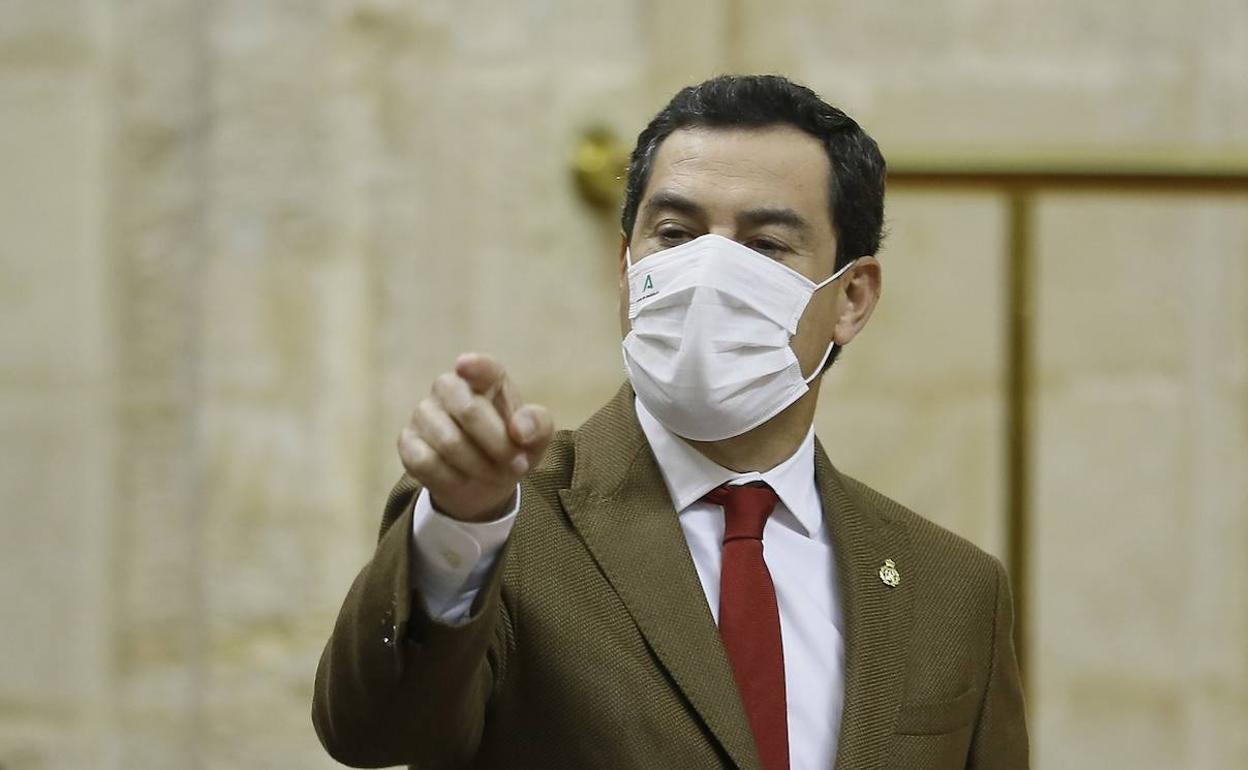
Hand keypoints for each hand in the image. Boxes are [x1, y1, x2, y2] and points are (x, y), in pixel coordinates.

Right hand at [397, 353, 552, 521]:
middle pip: (468, 410)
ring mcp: (424, 413)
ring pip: (449, 442)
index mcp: (484, 378)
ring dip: (480, 467)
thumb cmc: (511, 448)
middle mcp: (448, 387)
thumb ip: (538, 426)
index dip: (475, 365)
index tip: (465, 365)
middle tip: (519, 465)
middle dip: (499, 445)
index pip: (481, 367)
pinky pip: (427, 462)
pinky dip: (452, 478)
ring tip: (496, 475)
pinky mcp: (407, 442)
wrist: (483, 483)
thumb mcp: (535, 440)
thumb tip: (520, 430)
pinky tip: (463, 479)